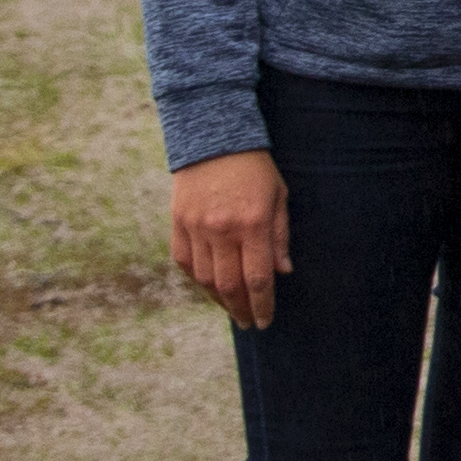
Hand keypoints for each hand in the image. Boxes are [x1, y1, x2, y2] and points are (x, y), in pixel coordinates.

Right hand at [170, 150, 289, 328]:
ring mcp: (196, 227)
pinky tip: (209, 287)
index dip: (262, 305)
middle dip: (241, 309)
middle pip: (230, 285)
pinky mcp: (178, 223)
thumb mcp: (278, 196)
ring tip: (232, 308)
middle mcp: (222, 230)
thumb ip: (279, 237)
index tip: (265, 321)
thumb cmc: (255, 168)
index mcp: (252, 224)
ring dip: (219, 299)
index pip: (258, 278)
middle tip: (248, 322)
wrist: (213, 139)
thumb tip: (283, 272)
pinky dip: (197, 279)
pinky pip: (185, 262)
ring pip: (205, 278)